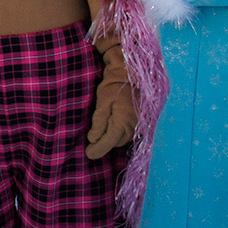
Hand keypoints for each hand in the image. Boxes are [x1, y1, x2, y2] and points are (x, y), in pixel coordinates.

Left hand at [86, 45, 135, 159]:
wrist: (129, 73)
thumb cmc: (113, 86)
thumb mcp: (103, 102)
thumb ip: (99, 122)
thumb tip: (93, 139)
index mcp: (123, 121)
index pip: (109, 142)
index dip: (98, 149)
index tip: (88, 154)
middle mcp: (133, 125)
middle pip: (116, 142)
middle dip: (104, 144)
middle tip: (91, 145)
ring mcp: (138, 123)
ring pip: (122, 138)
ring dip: (111, 139)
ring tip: (99, 137)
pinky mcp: (139, 119)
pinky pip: (128, 132)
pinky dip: (118, 134)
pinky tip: (110, 130)